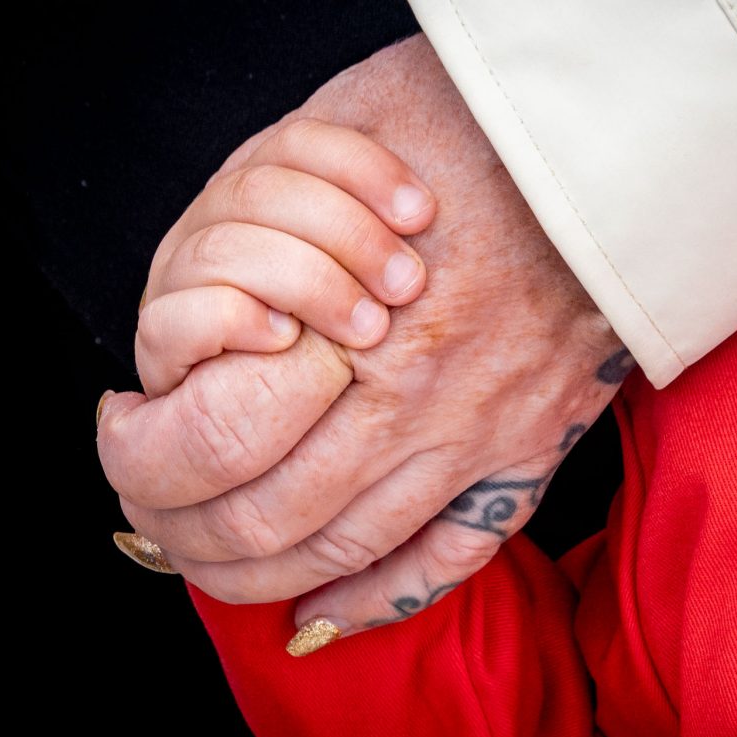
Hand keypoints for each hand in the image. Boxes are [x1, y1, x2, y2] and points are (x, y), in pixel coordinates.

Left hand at [99, 36, 629, 652]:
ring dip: (259, 576)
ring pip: (343, 549)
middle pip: (264, 517)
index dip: (142, 454)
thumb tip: (216, 274)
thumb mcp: (338, 130)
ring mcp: (477, 436)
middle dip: (183, 531)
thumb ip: (265, 200)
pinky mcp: (530, 449)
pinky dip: (376, 598)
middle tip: (148, 513)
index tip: (123, 428)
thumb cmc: (477, 123)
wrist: (613, 143)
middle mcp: (409, 401)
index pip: (211, 441)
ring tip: (211, 565)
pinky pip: (449, 557)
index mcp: (350, 321)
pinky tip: (323, 613)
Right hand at [137, 119, 436, 396]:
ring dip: (308, 284)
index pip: (298, 142)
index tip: (422, 214)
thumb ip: (389, 229)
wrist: (268, 420)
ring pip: (224, 248)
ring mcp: (179, 283)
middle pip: (262, 190)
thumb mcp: (379, 274)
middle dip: (347, 233)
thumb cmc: (357, 342)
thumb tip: (432, 202)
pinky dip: (233, 320)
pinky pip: (174, 320)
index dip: (361, 166)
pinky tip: (285, 339)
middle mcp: (211, 225)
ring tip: (369, 327)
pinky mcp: (160, 348)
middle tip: (408, 285)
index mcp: (261, 191)